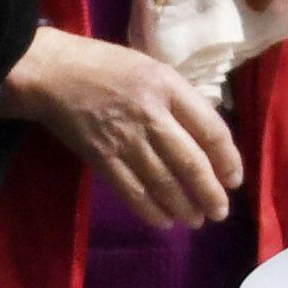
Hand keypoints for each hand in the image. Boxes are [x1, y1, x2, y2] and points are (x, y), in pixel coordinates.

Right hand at [12, 23, 245, 230]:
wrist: (52, 73)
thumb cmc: (105, 66)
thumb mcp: (151, 68)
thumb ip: (178, 99)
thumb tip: (206, 135)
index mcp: (168, 86)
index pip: (210, 129)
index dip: (228, 159)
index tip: (234, 179)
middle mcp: (151, 114)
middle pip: (190, 162)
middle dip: (210, 193)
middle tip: (219, 212)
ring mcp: (124, 139)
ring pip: (163, 182)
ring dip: (184, 206)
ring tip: (196, 220)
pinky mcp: (101, 158)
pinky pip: (132, 191)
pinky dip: (150, 210)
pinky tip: (164, 221)